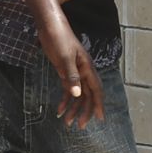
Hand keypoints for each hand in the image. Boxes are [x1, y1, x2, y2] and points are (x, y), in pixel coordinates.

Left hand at [37, 0, 102, 125]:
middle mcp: (83, 72)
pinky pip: (67, 89)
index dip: (99, 105)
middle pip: (88, 95)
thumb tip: (77, 95)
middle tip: (79, 126)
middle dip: (85, 111)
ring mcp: (74, 72)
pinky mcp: (64, 71)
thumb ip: (71, 76)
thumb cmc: (59, 39)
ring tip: (67, 122)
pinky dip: (64, 100)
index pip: (96, 90)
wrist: (50, 26)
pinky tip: (59, 110)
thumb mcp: (64, 58)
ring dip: (73, 108)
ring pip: (78, 95)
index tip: (100, 119)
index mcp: (87, 68)